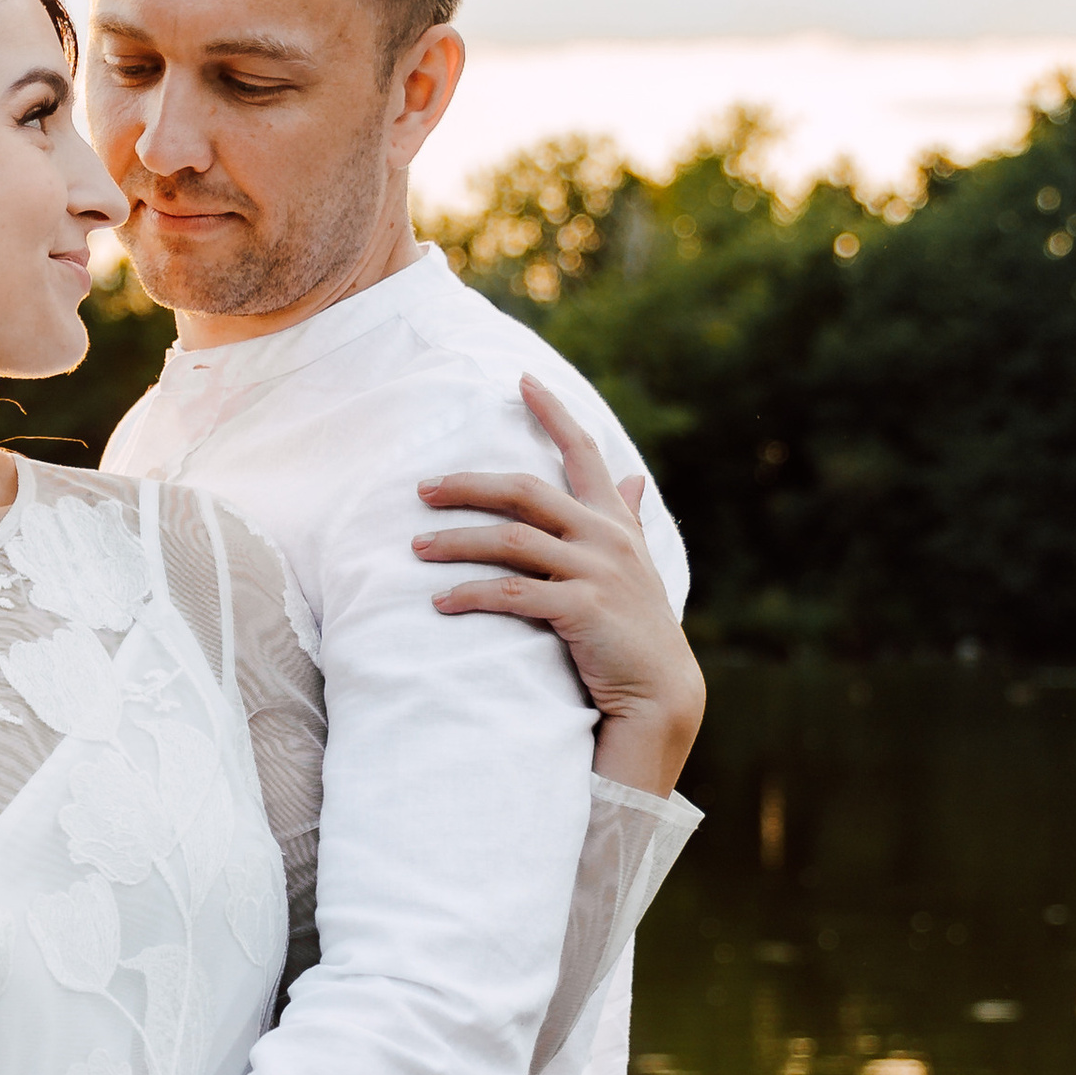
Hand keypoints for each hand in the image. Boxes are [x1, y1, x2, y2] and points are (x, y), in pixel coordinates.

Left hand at [414, 374, 704, 794]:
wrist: (660, 694)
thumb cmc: (637, 630)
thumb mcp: (635, 565)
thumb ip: (625, 519)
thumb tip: (629, 480)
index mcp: (614, 522)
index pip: (584, 453)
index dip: (554, 414)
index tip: (523, 380)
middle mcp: (606, 537)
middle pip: (525, 491)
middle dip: (468, 485)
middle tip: (422, 489)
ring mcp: (596, 571)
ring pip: (511, 541)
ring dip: (456, 542)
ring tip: (416, 549)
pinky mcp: (582, 609)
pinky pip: (512, 593)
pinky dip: (471, 595)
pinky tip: (441, 602)